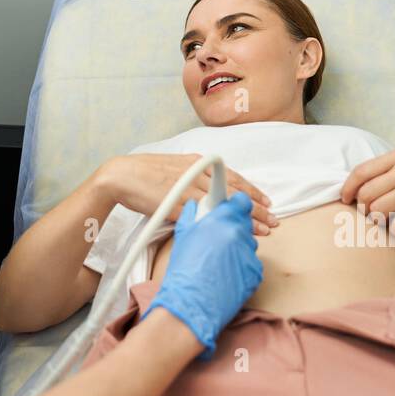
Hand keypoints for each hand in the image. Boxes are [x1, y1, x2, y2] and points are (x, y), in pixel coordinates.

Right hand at [96, 154, 277, 234]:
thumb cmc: (143, 173)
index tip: (267, 201)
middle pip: (233, 191)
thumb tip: (206, 190)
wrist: (120, 175)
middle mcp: (196, 172)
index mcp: (196, 161)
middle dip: (256, 207)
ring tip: (263, 230)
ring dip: (245, 218)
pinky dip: (221, 225)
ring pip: (224, 204)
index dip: (251, 190)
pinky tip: (231, 233)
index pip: (231, 176)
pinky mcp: (177, 203)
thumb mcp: (173, 168)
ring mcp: (187, 188)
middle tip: (274, 219)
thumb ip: (192, 177)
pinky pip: (204, 215)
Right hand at [145, 192, 262, 359]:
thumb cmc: (184, 271)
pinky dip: (241, 266)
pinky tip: (225, 274)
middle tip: (216, 239)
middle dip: (233, 227)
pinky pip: (250, 263)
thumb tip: (195, 206)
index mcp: (223, 220)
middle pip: (245, 222)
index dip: (235, 205)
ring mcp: (250, 254)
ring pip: (248, 243)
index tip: (230, 209)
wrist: (192, 304)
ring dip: (237, 247)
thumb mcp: (183, 235)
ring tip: (218, 261)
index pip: (242, 201)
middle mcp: (240, 234)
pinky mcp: (256, 273)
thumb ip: (192, 215)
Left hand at [339, 149, 394, 240]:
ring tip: (385, 222)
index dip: (348, 188)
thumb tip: (358, 184)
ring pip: (378, 210)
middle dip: (363, 208)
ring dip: (378, 221)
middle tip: (370, 215)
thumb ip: (388, 169)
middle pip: (366, 194)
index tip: (345, 199)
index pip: (360, 172)